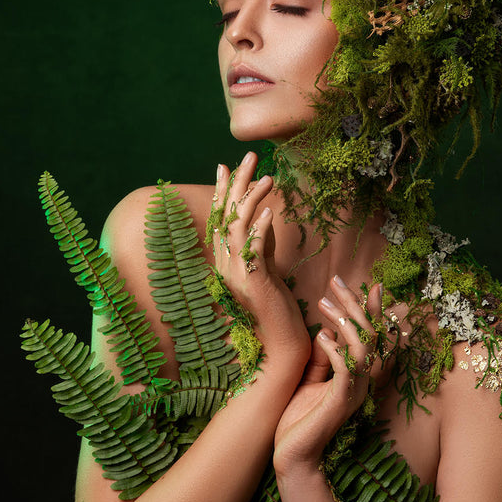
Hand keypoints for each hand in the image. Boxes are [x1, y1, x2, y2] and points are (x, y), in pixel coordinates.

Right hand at [210, 152, 309, 373]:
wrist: (280, 346)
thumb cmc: (276, 308)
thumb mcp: (268, 267)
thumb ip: (263, 243)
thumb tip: (265, 214)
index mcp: (227, 260)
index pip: (221, 217)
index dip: (224, 190)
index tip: (226, 164)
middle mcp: (226, 264)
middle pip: (227, 215)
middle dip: (237, 183)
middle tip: (249, 156)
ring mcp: (237, 274)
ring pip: (237, 228)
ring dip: (252, 199)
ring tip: (267, 177)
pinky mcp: (253, 284)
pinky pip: (254, 251)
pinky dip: (260, 229)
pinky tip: (269, 212)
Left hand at [273, 277, 382, 475]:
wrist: (292, 458)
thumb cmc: (298, 421)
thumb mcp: (310, 381)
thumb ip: (323, 359)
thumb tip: (327, 331)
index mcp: (357, 378)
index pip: (373, 338)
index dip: (373, 311)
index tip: (371, 284)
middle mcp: (362, 384)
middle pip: (372, 336)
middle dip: (356, 304)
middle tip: (337, 281)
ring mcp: (354, 393)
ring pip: (363, 348)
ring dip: (345, 321)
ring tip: (324, 303)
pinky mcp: (339, 402)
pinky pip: (346, 369)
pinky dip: (335, 349)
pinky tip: (321, 336)